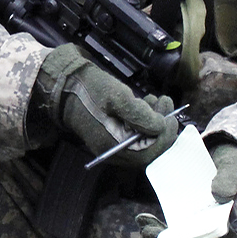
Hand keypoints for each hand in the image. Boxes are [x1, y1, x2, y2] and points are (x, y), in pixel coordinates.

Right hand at [36, 44, 178, 167]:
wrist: (65, 85)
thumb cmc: (90, 90)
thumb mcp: (118, 97)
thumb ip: (141, 115)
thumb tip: (161, 126)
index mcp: (113, 145)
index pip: (148, 153)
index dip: (164, 137)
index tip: (171, 118)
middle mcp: (112, 151)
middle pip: (148, 150)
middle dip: (162, 128)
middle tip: (166, 104)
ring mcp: (111, 144)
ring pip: (143, 142)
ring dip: (155, 122)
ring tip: (157, 100)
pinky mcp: (111, 135)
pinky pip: (135, 135)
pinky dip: (146, 122)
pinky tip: (147, 104)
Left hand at [134, 141, 236, 237]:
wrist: (217, 161)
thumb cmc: (233, 169)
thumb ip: (231, 180)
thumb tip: (218, 194)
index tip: (206, 229)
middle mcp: (218, 234)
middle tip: (168, 237)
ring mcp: (199, 231)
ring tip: (146, 225)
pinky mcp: (183, 225)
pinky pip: (170, 235)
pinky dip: (156, 230)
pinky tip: (143, 218)